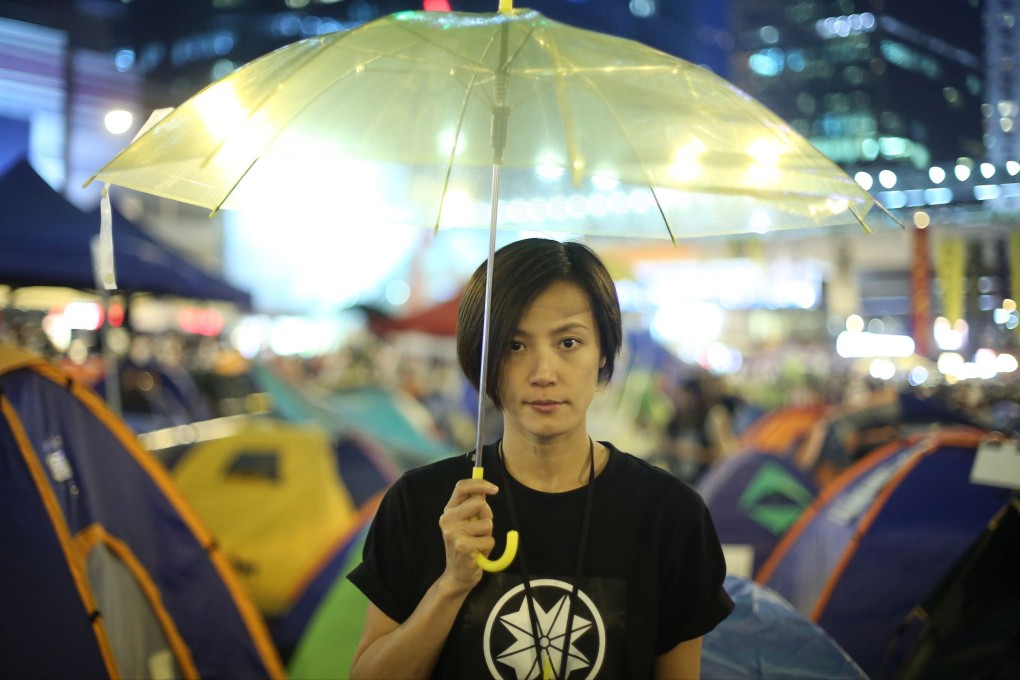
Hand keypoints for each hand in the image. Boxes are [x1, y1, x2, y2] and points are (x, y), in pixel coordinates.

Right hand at [438, 478, 498, 594]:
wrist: (457, 574)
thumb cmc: (467, 546)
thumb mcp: (466, 523)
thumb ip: (473, 507)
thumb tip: (486, 490)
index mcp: (449, 510)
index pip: (461, 487)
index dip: (480, 484)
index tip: (494, 489)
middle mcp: (448, 519)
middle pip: (480, 503)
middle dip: (487, 515)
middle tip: (480, 530)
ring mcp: (454, 533)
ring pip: (488, 523)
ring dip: (488, 534)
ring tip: (477, 543)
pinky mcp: (463, 546)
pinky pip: (490, 539)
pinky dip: (488, 547)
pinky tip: (477, 553)